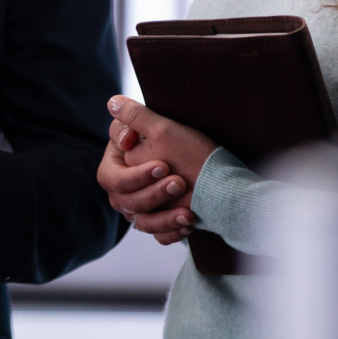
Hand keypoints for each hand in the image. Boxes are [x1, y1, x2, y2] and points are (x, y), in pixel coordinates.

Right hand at [96, 95, 216, 244]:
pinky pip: (158, 235)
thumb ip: (135, 116)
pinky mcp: (161, 223)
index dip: (133, 175)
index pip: (111, 177)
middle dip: (152, 194)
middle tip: (178, 182)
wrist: (226, 181)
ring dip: (163, 217)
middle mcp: (128, 186)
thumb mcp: (164, 130)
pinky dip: (172, 232)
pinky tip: (188, 224)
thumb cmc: (194, 152)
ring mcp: (144, 207)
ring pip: (140, 221)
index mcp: (121, 163)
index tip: (161, 165)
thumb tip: (112, 102)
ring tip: (188, 212)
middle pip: (124, 200)